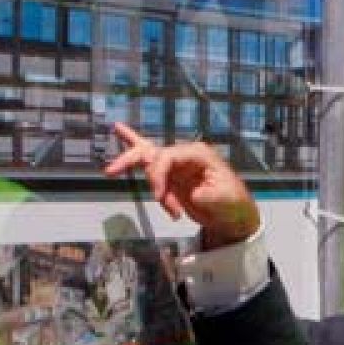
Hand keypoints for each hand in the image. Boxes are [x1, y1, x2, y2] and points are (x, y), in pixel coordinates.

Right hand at [103, 122, 260, 247]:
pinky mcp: (170, 177)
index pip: (167, 157)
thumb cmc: (233, 203)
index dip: (158, 177)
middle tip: (110, 171)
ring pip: (147, 164)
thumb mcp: (225, 199)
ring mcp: (175, 165)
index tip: (159, 198)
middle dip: (130, 161)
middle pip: (151, 152)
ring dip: (156, 190)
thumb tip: (193, 194)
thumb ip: (208, 195)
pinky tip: (118, 128)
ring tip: (174, 211)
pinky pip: (148, 161)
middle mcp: (184, 155)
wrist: (233, 215)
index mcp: (198, 154)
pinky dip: (132, 144)